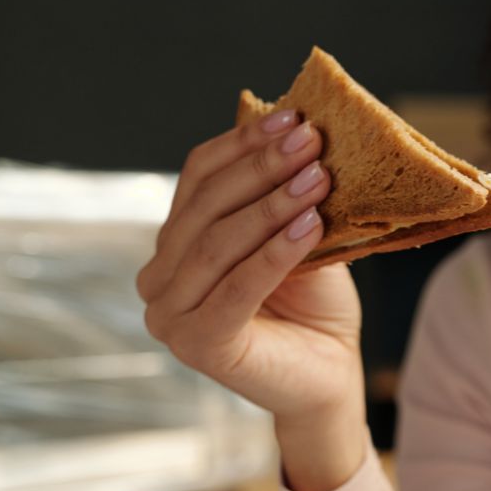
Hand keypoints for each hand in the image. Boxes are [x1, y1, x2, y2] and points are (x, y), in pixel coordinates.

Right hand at [137, 110, 367, 490]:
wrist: (331, 375)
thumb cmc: (315, 306)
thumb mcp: (300, 237)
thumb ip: (283, 196)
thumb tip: (294, 127)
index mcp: (174, 245)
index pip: (197, 178)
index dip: (243, 144)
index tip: (292, 116)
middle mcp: (159, 279)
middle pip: (205, 207)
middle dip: (262, 168)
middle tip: (311, 141)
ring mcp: (171, 316)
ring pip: (218, 243)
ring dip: (272, 205)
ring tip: (319, 178)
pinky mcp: (198, 346)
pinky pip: (237, 287)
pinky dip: (274, 253)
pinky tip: (310, 225)